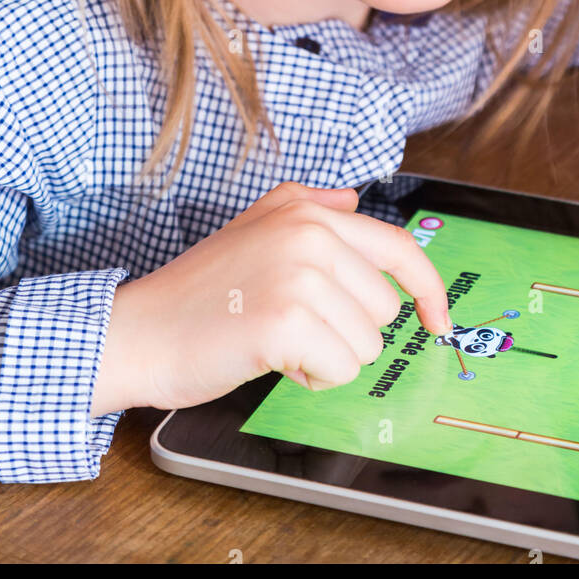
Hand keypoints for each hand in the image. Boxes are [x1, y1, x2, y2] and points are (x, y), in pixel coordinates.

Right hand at [93, 180, 451, 414]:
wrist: (139, 332)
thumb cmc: (197, 292)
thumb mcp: (253, 228)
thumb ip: (307, 206)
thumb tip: (353, 200)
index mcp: (307, 211)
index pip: (398, 248)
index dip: (428, 289)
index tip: (439, 320)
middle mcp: (309, 234)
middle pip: (384, 308)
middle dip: (346, 331)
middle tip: (291, 324)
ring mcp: (300, 276)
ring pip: (367, 344)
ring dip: (328, 356)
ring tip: (276, 339)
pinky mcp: (287, 322)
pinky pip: (340, 369)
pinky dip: (311, 378)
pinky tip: (271, 358)